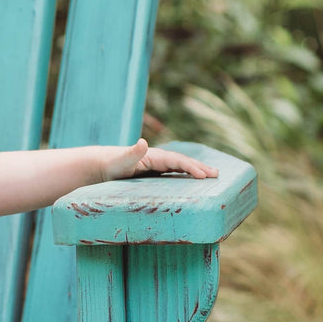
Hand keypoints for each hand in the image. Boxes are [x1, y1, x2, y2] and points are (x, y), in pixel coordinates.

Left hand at [101, 139, 218, 181]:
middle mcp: (159, 158)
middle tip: (217, 174)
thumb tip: (143, 141)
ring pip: (182, 167)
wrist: (105, 165)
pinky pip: (176, 173)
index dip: (190, 167)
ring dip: (197, 170)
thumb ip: (132, 152)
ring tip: (214, 175)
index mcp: (154, 156)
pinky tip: (197, 180)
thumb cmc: (112, 165)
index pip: (176, 161)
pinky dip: (188, 174)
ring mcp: (159, 165)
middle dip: (200, 167)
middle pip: (183, 161)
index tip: (202, 175)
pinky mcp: (156, 172)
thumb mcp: (121, 160)